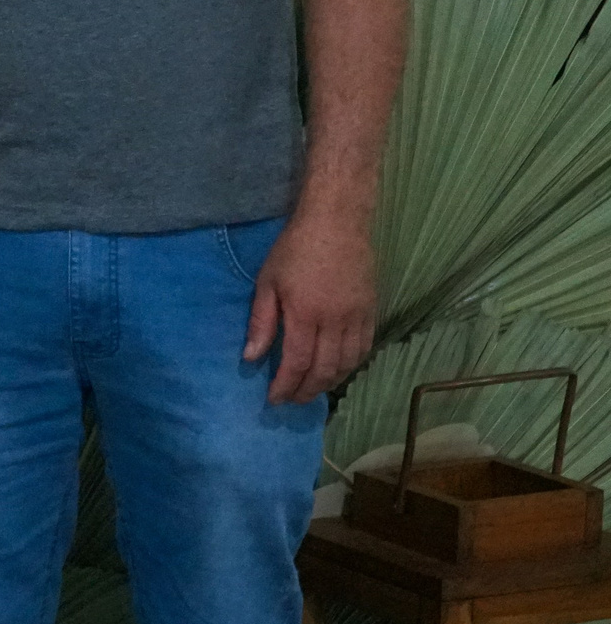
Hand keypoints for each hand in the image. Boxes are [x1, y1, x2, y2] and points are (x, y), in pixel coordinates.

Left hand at [246, 212, 374, 405]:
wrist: (336, 223)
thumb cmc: (294, 249)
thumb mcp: (267, 282)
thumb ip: (261, 322)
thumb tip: (251, 358)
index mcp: (305, 314)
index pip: (297, 363)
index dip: (286, 385)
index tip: (274, 399)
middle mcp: (335, 322)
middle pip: (324, 370)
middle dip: (306, 390)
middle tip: (292, 400)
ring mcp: (358, 318)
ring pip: (348, 364)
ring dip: (329, 383)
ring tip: (311, 390)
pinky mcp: (372, 311)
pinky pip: (365, 349)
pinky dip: (351, 366)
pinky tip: (338, 371)